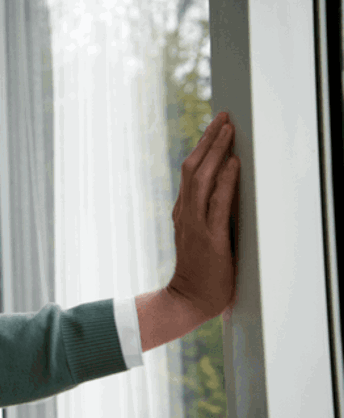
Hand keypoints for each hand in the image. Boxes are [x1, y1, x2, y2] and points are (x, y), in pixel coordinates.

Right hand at [167, 111, 240, 323]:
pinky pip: (216, 203)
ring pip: (201, 179)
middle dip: (209, 140)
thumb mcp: (202, 238)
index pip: (190, 173)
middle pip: (193, 168)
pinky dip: (225, 181)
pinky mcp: (209, 238)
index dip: (203, 148)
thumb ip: (208, 216)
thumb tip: (228, 193)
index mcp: (184, 212)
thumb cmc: (201, 273)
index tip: (216, 127)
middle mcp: (186, 213)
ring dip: (216, 152)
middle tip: (223, 117)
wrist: (188, 300)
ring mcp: (195, 224)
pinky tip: (233, 164)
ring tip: (228, 130)